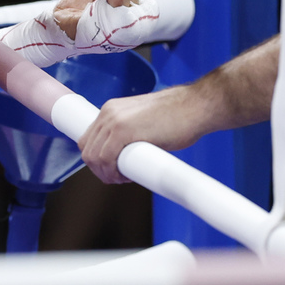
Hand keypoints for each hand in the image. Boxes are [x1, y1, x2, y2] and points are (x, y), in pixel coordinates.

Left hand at [78, 85, 216, 184]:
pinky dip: (111, 173)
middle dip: (99, 170)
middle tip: (119, 178)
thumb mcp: (145, 122)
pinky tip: (125, 177)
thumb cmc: (179, 117)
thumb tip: (125, 156)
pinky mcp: (123, 130)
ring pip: (93, 156)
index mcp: (112, 109)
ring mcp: (114, 120)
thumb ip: (131, 134)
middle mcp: (108, 112)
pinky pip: (105, 158)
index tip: (113, 170)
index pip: (90, 139)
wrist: (197, 106)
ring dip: (105, 173)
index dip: (97, 160)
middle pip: (87, 149)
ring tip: (124, 178)